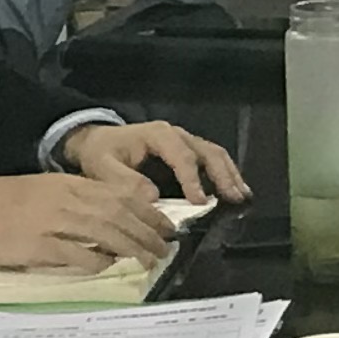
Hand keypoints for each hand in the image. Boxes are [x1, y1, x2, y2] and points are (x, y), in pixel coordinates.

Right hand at [0, 169, 172, 271]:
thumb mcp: (41, 190)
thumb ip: (75, 201)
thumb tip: (111, 220)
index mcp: (65, 183)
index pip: (118, 193)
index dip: (147, 210)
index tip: (166, 225)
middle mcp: (63, 198)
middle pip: (119, 212)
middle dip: (148, 231)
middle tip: (167, 247)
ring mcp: (50, 222)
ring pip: (105, 232)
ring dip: (133, 247)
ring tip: (151, 260)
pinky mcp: (37, 247)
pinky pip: (77, 255)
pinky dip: (98, 261)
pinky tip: (109, 266)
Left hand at [63, 118, 246, 205]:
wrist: (97, 141)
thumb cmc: (101, 153)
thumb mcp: (103, 167)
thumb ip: (125, 181)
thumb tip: (153, 198)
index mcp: (158, 135)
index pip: (182, 157)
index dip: (193, 179)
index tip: (200, 202)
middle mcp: (177, 135)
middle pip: (208, 152)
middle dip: (223, 176)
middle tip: (234, 199)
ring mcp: (186, 141)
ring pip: (216, 154)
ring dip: (230, 175)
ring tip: (241, 197)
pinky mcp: (188, 152)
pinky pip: (213, 159)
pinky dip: (226, 174)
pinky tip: (235, 192)